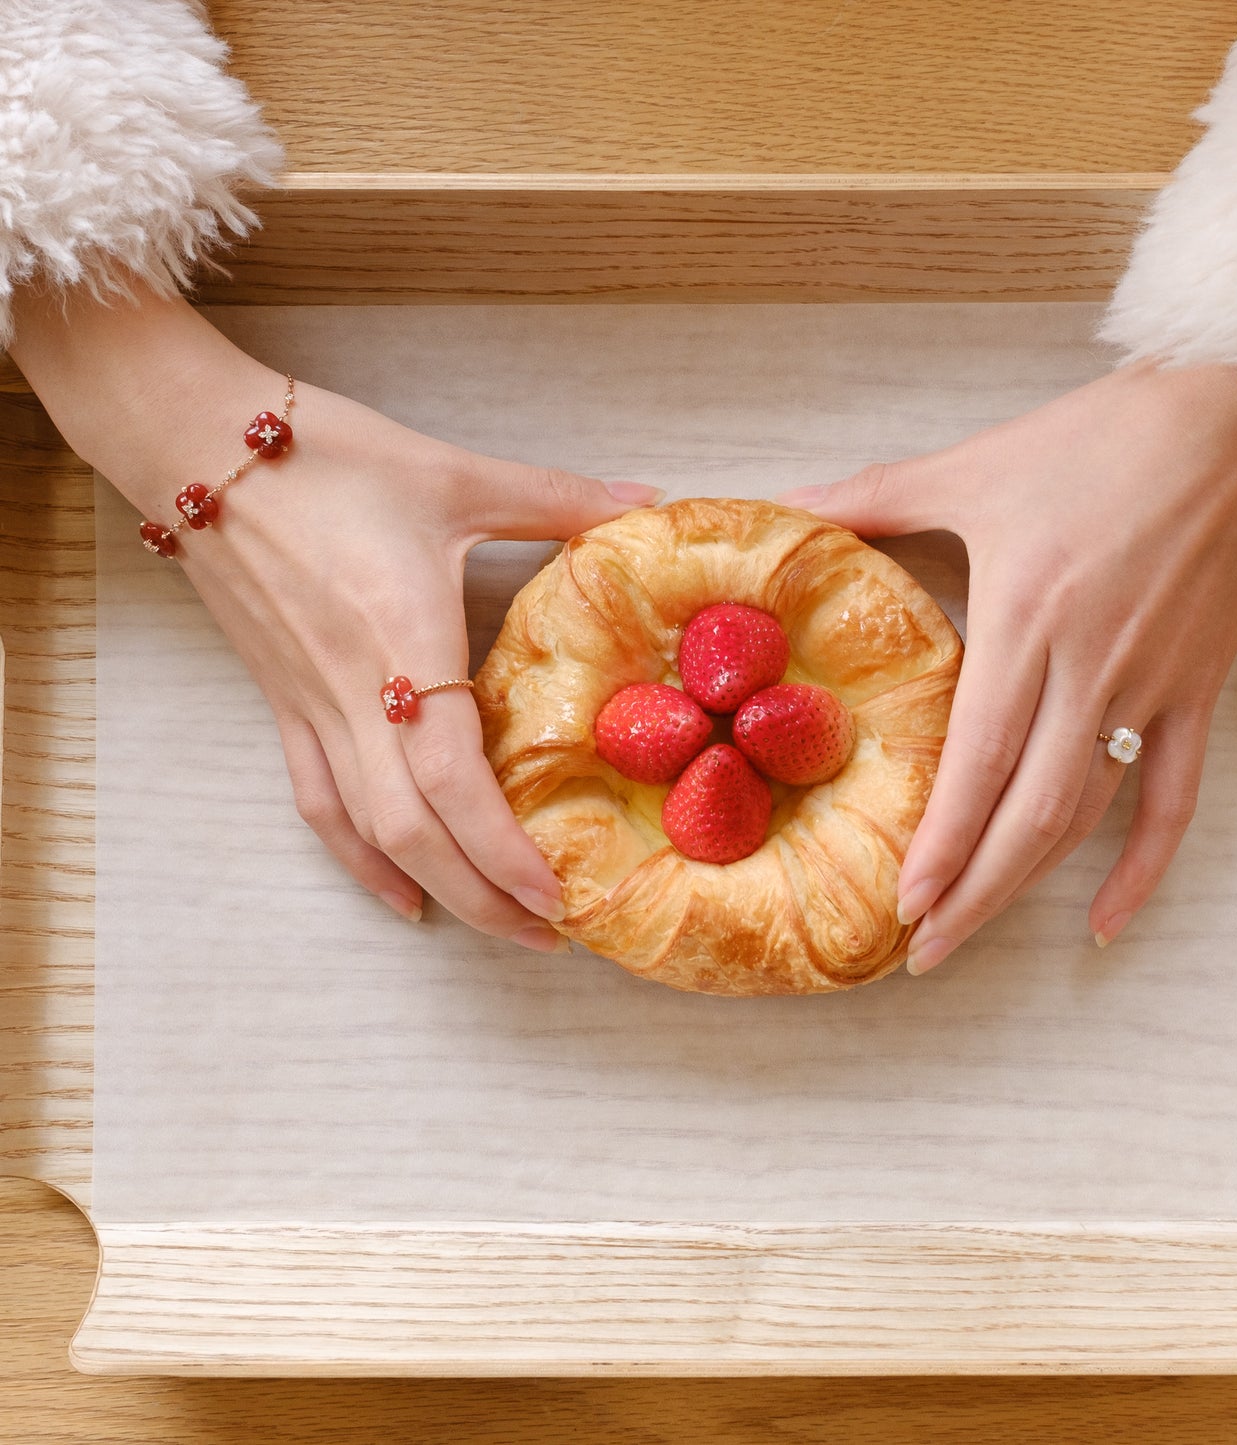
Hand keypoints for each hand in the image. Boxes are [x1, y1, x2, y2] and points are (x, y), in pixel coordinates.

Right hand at [9, 286, 659, 947]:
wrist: (197, 445)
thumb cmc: (326, 458)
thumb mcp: (455, 475)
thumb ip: (559, 497)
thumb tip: (649, 501)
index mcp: (402, 639)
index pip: (452, 778)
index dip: (502, 848)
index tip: (558, 893)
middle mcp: (350, 692)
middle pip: (413, 830)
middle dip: (482, 895)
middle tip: (549, 934)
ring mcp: (309, 706)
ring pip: (367, 830)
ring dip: (433, 889)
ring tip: (496, 927)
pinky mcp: (282, 704)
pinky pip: (319, 803)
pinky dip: (360, 859)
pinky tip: (399, 894)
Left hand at [778, 362, 1236, 972]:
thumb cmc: (1105, 436)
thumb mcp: (978, 464)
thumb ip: (876, 496)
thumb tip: (786, 507)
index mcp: (1030, 615)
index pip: (980, 759)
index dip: (942, 842)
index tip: (903, 904)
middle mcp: (1093, 666)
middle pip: (1031, 813)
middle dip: (973, 893)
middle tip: (923, 952)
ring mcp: (1155, 684)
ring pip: (1091, 815)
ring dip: (1030, 886)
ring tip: (974, 935)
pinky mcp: (1202, 688)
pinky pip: (1177, 797)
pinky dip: (1143, 867)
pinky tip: (1104, 921)